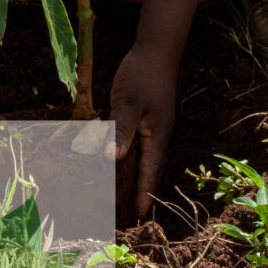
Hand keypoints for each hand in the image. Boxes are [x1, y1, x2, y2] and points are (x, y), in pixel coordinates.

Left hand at [110, 40, 180, 223]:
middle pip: (145, 170)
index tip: (140, 216)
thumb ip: (121, 130)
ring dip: (131, 178)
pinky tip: (119, 164)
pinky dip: (126, 158)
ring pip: (139, 159)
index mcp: (156, 137)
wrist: (154, 51)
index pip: (149, 172)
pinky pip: (135, 146)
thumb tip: (111, 158)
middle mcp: (155, 136)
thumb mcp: (128, 103)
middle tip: (129, 216)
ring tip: (123, 198)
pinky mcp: (144, 119)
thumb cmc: (142, 76)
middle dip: (137, 192)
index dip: (143, 194)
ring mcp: (151, 128)